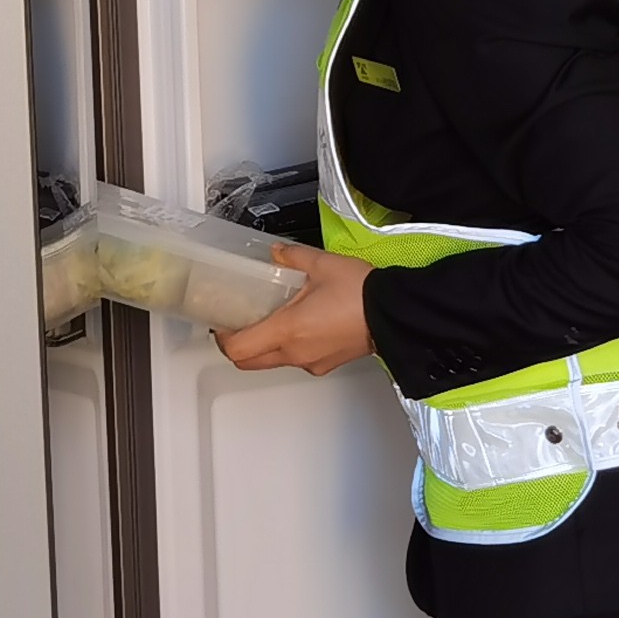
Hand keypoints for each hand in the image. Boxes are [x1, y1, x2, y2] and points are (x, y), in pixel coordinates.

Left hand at [214, 242, 375, 375]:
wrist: (395, 314)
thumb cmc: (362, 293)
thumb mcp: (322, 264)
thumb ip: (292, 256)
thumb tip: (277, 253)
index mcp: (288, 330)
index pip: (237, 349)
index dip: (223, 338)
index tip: (223, 323)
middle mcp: (295, 352)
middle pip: (249, 362)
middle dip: (237, 347)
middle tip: (238, 324)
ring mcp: (311, 361)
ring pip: (272, 362)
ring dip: (263, 347)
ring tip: (272, 319)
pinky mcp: (326, 364)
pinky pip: (296, 361)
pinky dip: (288, 349)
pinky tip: (300, 326)